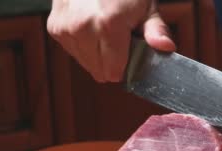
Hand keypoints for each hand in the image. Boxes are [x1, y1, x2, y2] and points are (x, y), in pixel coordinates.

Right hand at [47, 0, 175, 81]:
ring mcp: (66, 28)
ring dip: (96, 54)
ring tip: (103, 30)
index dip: (125, 66)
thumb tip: (167, 48)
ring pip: (85, 64)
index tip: (130, 51)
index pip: (114, 72)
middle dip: (111, 61)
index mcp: (108, 25)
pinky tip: (90, 28)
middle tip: (118, 39)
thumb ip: (156, 30)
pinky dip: (83, 45)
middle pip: (99, 72)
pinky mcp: (55, 28)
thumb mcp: (146, 7)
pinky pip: (73, 52)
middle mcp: (83, 27)